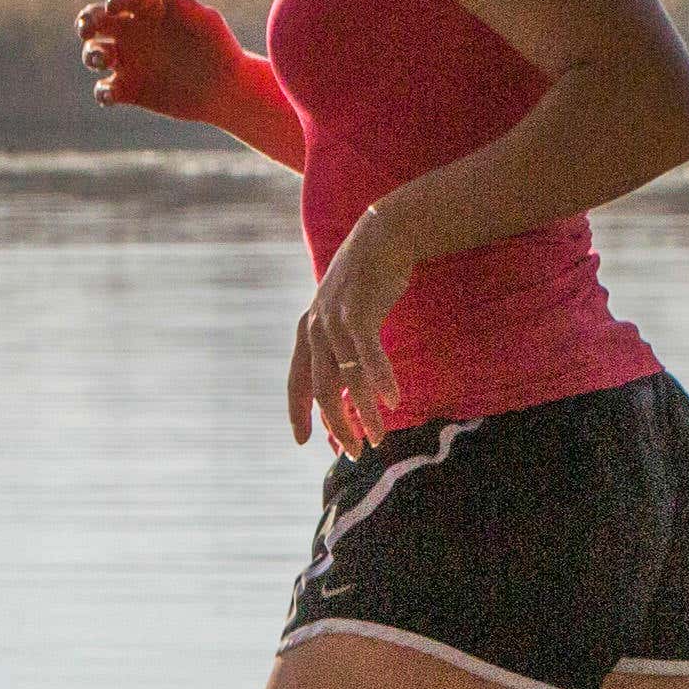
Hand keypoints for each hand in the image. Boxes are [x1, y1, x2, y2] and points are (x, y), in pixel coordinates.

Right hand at [80, 0, 260, 126]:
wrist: (226, 88)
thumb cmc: (221, 48)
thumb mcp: (209, 25)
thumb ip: (188, 8)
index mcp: (151, 12)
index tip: (113, 6)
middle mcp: (134, 33)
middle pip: (97, 21)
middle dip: (86, 22)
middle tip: (87, 29)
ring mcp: (128, 62)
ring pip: (95, 53)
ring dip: (91, 55)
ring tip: (103, 59)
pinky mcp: (129, 90)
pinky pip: (105, 90)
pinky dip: (102, 93)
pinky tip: (111, 94)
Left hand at [289, 211, 415, 452]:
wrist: (382, 237)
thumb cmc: (366, 282)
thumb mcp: (343, 316)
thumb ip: (339, 350)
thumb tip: (348, 392)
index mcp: (307, 332)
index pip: (295, 382)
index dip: (297, 413)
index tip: (303, 442)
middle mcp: (315, 329)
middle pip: (321, 390)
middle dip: (337, 425)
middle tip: (354, 451)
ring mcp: (335, 320)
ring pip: (347, 378)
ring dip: (364, 412)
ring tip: (379, 436)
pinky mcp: (359, 312)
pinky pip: (369, 355)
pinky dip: (380, 379)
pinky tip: (393, 401)